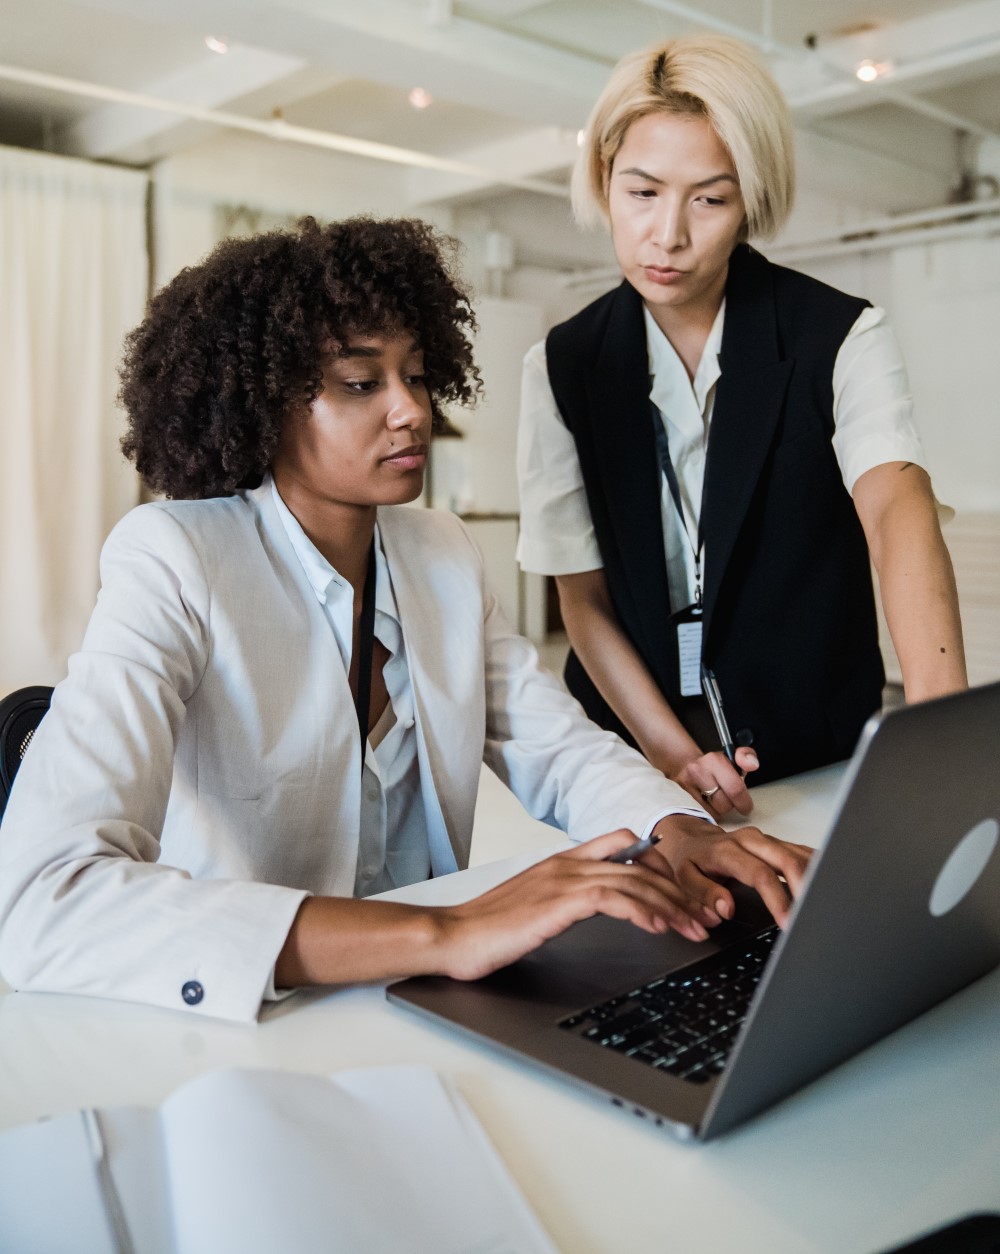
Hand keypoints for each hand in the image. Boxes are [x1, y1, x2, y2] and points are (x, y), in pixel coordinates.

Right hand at [436, 829, 721, 981]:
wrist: (452, 935)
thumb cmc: (488, 927)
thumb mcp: (536, 904)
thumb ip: (568, 897)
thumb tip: (600, 904)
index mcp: (563, 861)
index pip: (623, 843)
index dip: (659, 862)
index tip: (682, 889)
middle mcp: (567, 864)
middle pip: (639, 866)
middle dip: (677, 892)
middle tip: (702, 916)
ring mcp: (563, 880)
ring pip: (634, 881)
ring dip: (670, 905)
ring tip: (693, 926)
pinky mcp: (558, 902)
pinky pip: (613, 899)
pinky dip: (642, 910)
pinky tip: (659, 927)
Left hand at [649, 814, 812, 927]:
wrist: (690, 837)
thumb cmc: (688, 859)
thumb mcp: (684, 878)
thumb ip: (704, 893)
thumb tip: (726, 909)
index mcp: (728, 851)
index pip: (760, 874)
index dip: (777, 899)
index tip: (788, 922)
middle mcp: (751, 841)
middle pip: (787, 860)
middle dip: (805, 888)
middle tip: (812, 917)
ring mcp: (767, 840)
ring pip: (799, 855)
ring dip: (815, 878)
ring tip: (824, 906)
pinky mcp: (776, 843)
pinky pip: (802, 853)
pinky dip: (817, 868)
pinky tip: (826, 885)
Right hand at [674, 746, 758, 817]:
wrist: (685, 766)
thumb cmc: (713, 767)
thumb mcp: (732, 759)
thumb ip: (746, 757)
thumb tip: (752, 764)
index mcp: (714, 760)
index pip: (735, 789)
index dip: (744, 802)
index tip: (746, 807)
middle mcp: (697, 771)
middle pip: (724, 805)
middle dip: (731, 806)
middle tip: (730, 802)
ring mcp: (685, 785)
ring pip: (713, 813)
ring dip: (718, 811)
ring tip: (715, 800)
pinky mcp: (678, 798)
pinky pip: (701, 816)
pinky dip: (707, 814)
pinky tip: (706, 805)